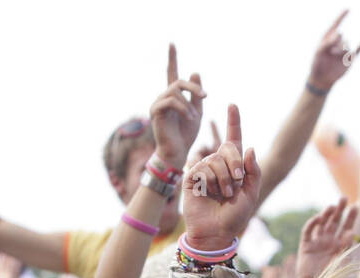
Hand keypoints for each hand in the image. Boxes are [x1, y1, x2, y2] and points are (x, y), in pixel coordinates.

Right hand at [150, 44, 204, 170]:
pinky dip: (183, 109)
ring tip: (194, 117)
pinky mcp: (155, 111)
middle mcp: (163, 97)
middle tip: (204, 97)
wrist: (177, 153)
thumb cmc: (186, 135)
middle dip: (193, 88)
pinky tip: (190, 118)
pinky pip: (171, 101)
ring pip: (175, 91)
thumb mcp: (197, 112)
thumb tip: (195, 72)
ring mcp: (157, 103)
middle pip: (178, 81)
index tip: (172, 43)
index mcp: (173, 96)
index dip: (172, 58)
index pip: (172, 73)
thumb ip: (196, 94)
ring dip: (189, 103)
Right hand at [181, 104, 261, 251]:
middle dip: (235, 165)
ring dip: (223, 179)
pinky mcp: (191, 177)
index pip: (233, 139)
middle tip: (236, 184)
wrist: (217, 231)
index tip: (233, 105)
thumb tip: (249, 147)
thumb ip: (253, 170)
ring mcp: (203, 169)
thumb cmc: (234, 215)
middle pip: (227, 148)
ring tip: (222, 194)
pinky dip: (210, 181)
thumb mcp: (251, 192)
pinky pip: (202, 168)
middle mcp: (218, 164)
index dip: (234, 122)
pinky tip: (207, 193)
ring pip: (215, 160)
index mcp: (234, 166)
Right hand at [294, 197, 356, 277]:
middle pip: (335, 222)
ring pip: (322, 224)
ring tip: (331, 207)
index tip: (355, 207)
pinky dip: (312, 224)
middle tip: (344, 198)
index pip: (347, 228)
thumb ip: (346, 249)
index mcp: (340, 245)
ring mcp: (317, 242)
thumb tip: (351, 232)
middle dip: (339, 210)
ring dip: (326, 214)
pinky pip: (308, 232)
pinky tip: (318, 218)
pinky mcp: (306, 246)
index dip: (351, 218)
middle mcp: (329, 241)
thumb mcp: (343, 264)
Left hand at [307, 10, 359, 91]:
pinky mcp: (349, 60)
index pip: (335, 25)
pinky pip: (357, 51)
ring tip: (334, 57)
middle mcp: (337, 44)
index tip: (347, 9)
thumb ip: (327, 42)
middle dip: (336, 45)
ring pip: (347, 46)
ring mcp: (343, 52)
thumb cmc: (317, 65)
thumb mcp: (319, 52)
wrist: (322, 80)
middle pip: (341, 38)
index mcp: (328, 39)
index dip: (342, 17)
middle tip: (330, 52)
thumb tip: (339, 32)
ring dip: (341, 51)